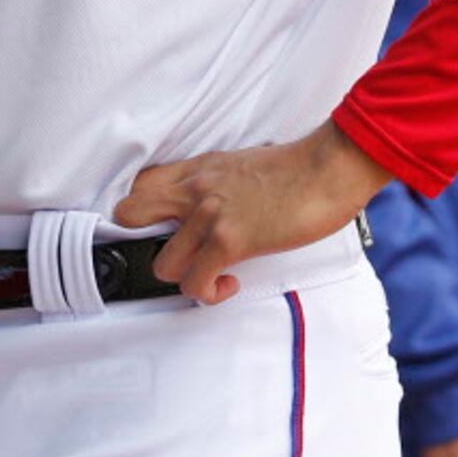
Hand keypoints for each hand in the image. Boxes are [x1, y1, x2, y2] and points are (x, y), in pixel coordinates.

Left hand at [112, 121, 388, 304]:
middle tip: (175, 253)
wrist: (328, 167)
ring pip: (162, 263)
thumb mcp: (243, 164)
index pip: (141, 184)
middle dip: (141, 241)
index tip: (157, 229)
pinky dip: (209, 293)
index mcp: (199, 167)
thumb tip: (214, 201)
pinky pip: (195, 283)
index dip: (141, 212)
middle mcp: (195, 188)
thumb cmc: (297, 168)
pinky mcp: (230, 240)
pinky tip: (228, 284)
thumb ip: (218, 180)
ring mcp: (209, 214)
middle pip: (130, 215)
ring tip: (209, 275)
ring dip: (184, 277)